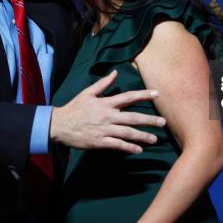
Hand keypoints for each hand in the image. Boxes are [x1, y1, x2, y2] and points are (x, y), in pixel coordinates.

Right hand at [49, 70, 165, 152]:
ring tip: (155, 139)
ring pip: (127, 133)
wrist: (59, 125)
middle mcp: (108, 116)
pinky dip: (128, 148)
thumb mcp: (87, 93)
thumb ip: (103, 84)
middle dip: (149, 120)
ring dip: (142, 136)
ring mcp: (104, 130)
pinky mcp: (99, 142)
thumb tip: (115, 72)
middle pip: (133, 118)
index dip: (143, 95)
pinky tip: (138, 150)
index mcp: (106, 103)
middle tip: (164, 122)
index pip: (128, 97)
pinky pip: (117, 145)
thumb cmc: (74, 108)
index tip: (157, 94)